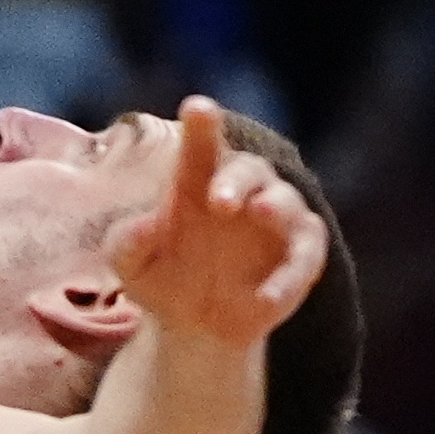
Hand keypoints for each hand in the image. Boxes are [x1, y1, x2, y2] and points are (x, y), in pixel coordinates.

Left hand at [105, 98, 327, 351]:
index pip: (201, 143)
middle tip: (218, 201)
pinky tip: (266, 298)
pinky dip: (291, 275)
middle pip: (248, 169)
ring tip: (259, 213)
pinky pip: (306, 256)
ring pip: (286, 202)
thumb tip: (144, 225)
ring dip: (275, 207)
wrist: (195, 326)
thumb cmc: (161, 277)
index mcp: (196, 179)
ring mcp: (275, 221)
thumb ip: (128, 243)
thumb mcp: (131, 265)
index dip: (202, 124)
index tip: (198, 107)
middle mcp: (241, 190)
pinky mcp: (300, 257)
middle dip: (235, 180)